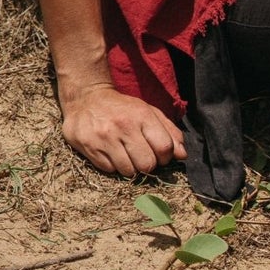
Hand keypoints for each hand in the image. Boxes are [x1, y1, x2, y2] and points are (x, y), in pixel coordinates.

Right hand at [60, 81, 186, 176]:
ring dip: (130, 167)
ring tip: (125, 155)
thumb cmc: (123, 108)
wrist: (86, 98)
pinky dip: (113, 166)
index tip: (160, 156)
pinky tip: (110, 153)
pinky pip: (109, 170)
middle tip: (141, 156)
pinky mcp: (89, 147)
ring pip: (128, 171)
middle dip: (147, 165)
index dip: (165, 157)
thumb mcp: (148, 112)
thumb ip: (169, 132)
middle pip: (147, 164)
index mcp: (142, 115)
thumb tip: (182, 155)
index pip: (164, 147)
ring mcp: (105, 138)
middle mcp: (124, 126)